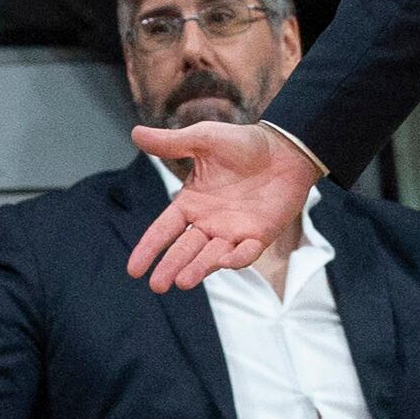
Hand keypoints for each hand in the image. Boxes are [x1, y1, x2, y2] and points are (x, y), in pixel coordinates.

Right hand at [126, 119, 318, 289]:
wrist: (286, 146)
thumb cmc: (244, 143)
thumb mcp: (204, 139)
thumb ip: (172, 143)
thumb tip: (135, 132)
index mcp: (192, 203)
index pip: (164, 230)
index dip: (149, 248)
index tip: (133, 270)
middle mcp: (209, 222)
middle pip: (185, 249)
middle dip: (170, 267)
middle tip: (157, 286)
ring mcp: (234, 231)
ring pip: (212, 256)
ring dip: (198, 269)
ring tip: (183, 282)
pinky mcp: (259, 235)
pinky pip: (246, 252)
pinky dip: (237, 259)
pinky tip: (224, 262)